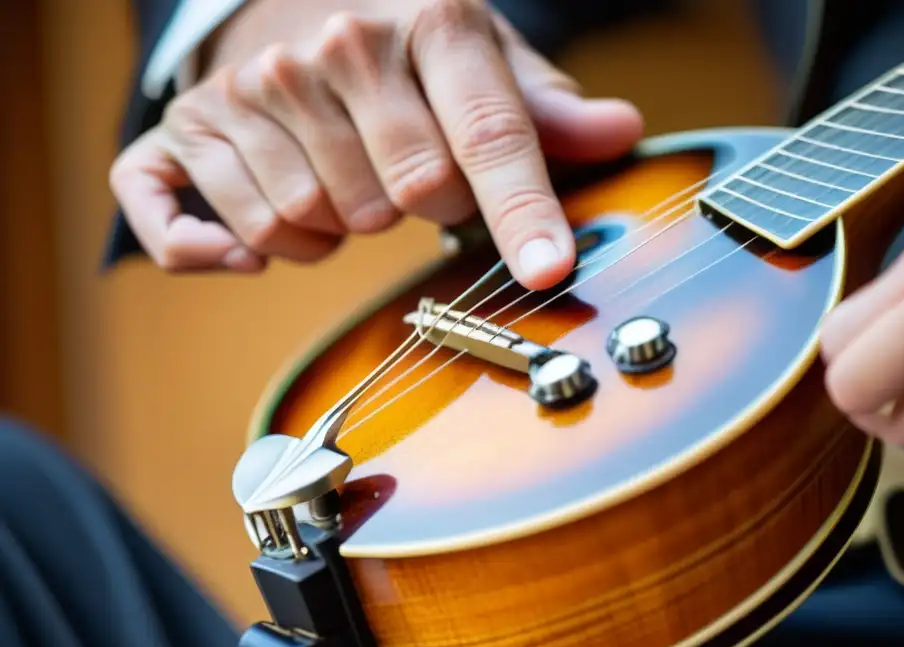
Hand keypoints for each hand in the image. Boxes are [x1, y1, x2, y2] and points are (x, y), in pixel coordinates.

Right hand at [108, 0, 642, 287]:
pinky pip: (194, 222)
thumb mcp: (486, 60)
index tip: (544, 269)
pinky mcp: (188, 127)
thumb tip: (620, 133)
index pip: (487, 135)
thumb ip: (546, 110)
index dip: (521, 211)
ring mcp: (253, 89)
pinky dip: (222, 253)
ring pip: (312, 219)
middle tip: (411, 180)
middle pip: (407, 195)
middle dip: (424, 211)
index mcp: (429, 23)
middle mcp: (335, 48)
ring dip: (341, 231)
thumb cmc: (406, 47)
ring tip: (348, 188)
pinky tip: (250, 253)